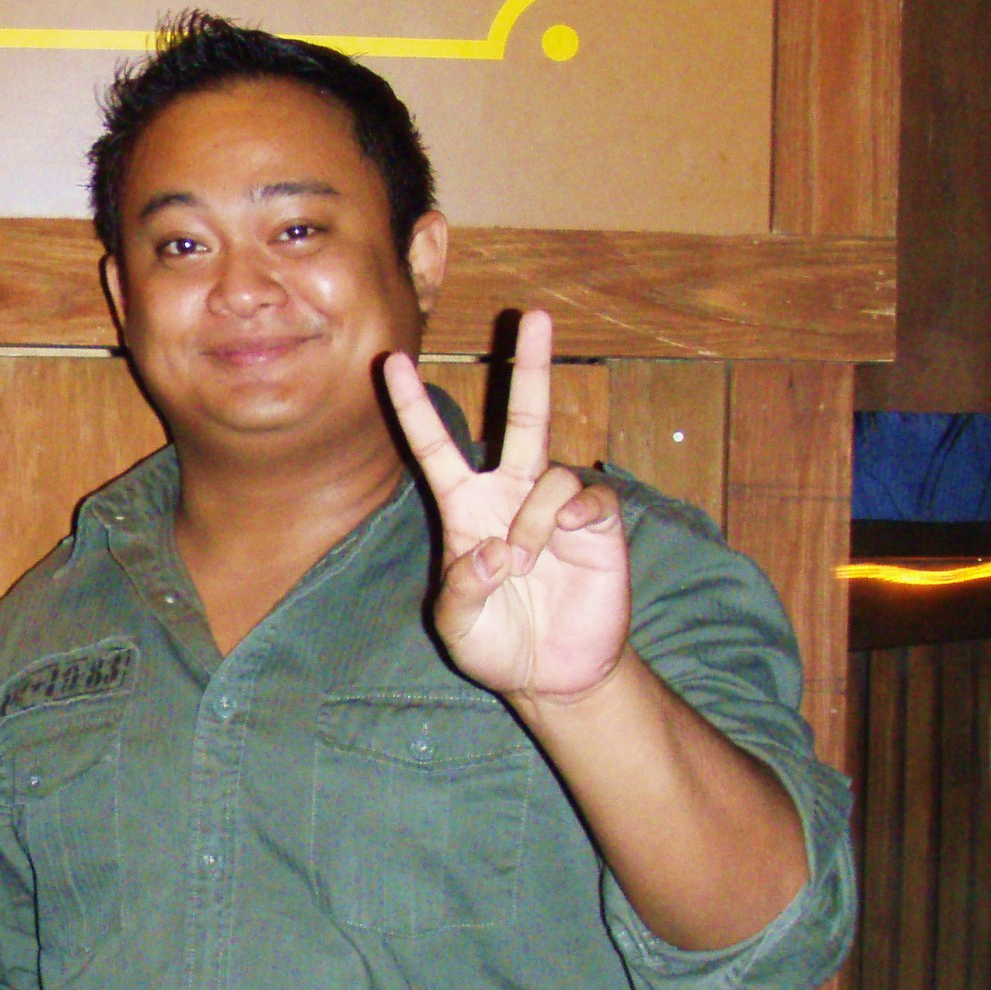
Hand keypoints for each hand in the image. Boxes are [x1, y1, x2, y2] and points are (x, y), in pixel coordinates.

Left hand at [382, 310, 630, 706]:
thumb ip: (463, 589)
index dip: (414, 407)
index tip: (392, 363)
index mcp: (464, 509)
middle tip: (533, 314)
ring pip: (548, 474)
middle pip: (522, 418)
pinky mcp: (598, 524)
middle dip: (528, 366)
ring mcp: (555, 506)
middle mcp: (510, 494)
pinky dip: (570, 519)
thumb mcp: (457, 627)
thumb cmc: (496, 644)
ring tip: (527, 566)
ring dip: (532, 523)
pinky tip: (566, 545)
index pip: (435, 448)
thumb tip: (495, 549)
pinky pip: (586, 499)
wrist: (552, 674)